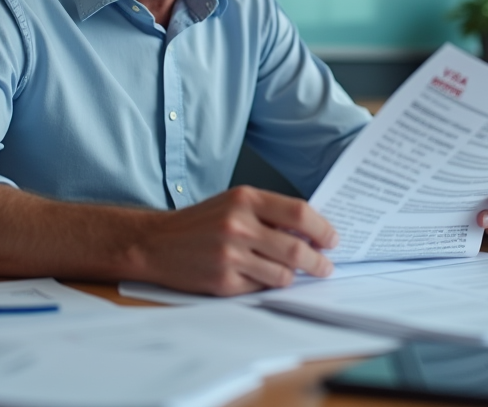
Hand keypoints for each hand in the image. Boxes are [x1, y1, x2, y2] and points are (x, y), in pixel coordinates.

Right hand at [135, 186, 338, 296]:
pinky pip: (261, 288)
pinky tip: (258, 277)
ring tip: (291, 273)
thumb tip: (311, 232)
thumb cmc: (199, 223)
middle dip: (317, 261)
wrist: (155, 242)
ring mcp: (230, 255)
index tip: (332, 239)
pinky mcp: (223, 281)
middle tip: (324, 266)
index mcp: (245, 199)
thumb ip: (269, 213)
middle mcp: (238, 225)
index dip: (322, 229)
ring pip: (283, 274)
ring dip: (292, 276)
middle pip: (296, 248)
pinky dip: (266, 284)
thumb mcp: (234, 203)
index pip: (299, 213)